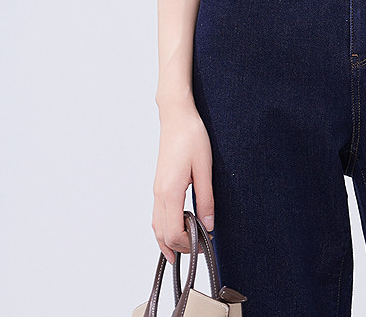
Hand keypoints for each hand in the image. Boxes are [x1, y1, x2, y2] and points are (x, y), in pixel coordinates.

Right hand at [152, 99, 215, 265]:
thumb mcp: (205, 168)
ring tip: (187, 247)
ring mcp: (156, 190)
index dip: (189, 244)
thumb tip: (208, 225)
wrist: (176, 116)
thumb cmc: (191, 136)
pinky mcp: (159, 185)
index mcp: (170, 191)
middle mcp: (159, 194)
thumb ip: (206, 199)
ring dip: (170, 240)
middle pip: (163, 234)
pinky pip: (157, 215)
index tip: (207, 243)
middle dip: (180, 247)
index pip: (174, 233)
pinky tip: (176, 228)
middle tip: (201, 248)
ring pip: (156, 226)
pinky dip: (165, 228)